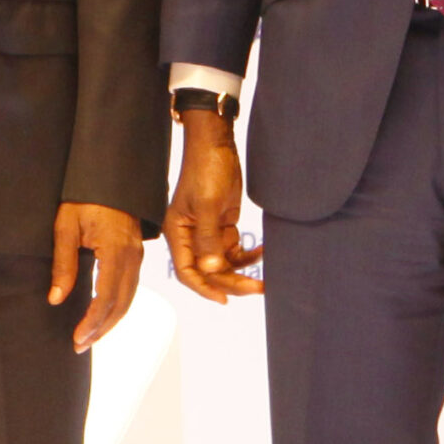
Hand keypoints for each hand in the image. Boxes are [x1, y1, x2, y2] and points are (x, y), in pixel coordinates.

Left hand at [51, 202, 142, 351]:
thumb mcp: (66, 227)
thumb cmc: (84, 196)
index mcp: (115, 251)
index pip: (106, 298)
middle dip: (102, 328)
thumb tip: (56, 298)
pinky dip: (118, 305)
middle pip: (121, 303)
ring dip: (111, 320)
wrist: (107, 173)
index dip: (92, 322)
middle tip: (80, 344)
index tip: (77, 337)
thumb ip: (63, 264)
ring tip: (91, 335)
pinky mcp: (135, 252)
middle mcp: (131, 256)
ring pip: (129, 297)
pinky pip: (130, 286)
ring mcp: (136, 255)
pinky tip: (104, 312)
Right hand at [163, 111, 262, 301]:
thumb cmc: (206, 169)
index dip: (204, 288)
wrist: (217, 143)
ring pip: (223, 263)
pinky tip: (263, 252)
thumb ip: (209, 239)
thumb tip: (212, 270)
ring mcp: (207, 232)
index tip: (225, 299)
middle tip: (257, 287)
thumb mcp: (208, 205)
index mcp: (178, 233)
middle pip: (209, 271)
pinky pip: (234, 249)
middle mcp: (189, 236)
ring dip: (242, 271)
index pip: (186, 271)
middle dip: (232, 281)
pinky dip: (248, 254)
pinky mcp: (222, 225)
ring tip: (265, 278)